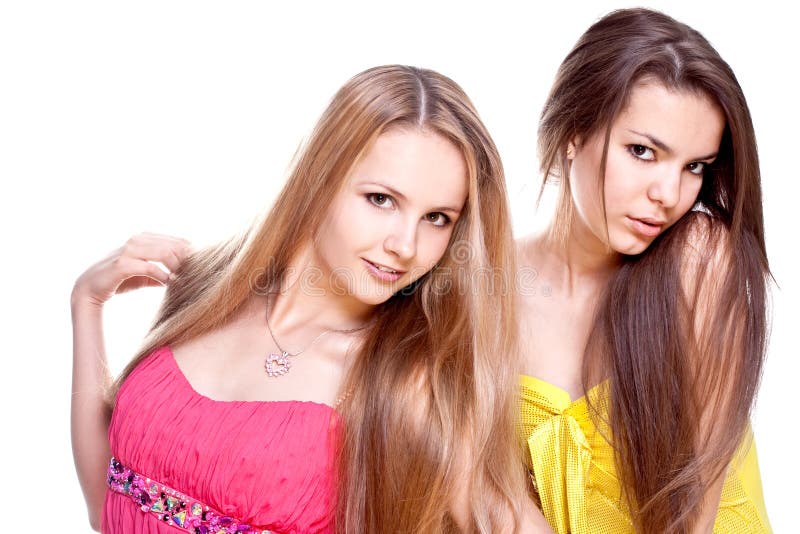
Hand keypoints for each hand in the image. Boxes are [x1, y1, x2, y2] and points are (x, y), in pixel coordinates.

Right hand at [72, 232, 191, 307]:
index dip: (191, 254)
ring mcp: (129, 250)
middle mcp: (137, 239)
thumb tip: (184, 277)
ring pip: (164, 253)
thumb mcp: (146, 275)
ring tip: (181, 279)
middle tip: (192, 275)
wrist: (90, 288)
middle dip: (186, 261)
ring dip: (176, 267)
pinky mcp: (122, 264)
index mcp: (145, 238)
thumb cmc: (120, 280)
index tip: (198, 269)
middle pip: (174, 245)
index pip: (177, 240)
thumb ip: (163, 272)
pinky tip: (168, 283)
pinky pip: (149, 267)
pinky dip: (162, 275)